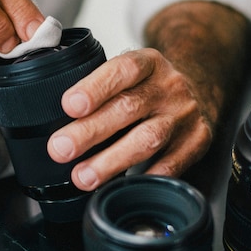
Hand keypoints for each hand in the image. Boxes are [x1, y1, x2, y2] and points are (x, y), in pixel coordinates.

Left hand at [47, 48, 213, 190]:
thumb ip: (100, 87)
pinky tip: (119, 187)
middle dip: (91, 131)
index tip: (69, 105)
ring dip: (111, 161)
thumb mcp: (128, 73)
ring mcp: (184, 115)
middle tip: (60, 148)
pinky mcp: (197, 141)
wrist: (199, 89)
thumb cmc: (148, 85)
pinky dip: (143, 178)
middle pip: (129, 108)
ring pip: (148, 139)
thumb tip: (52, 117)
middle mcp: (169, 87)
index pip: (123, 69)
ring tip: (83, 176)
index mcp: (148, 63)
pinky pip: (170, 166)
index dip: (95, 87)